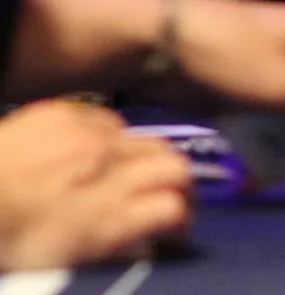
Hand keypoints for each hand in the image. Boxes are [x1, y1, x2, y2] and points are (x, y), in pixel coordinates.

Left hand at [0, 102, 191, 269]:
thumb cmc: (7, 236)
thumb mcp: (66, 254)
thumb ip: (119, 236)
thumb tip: (158, 229)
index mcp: (100, 219)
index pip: (174, 208)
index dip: (183, 218)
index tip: (177, 226)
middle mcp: (101, 171)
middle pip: (175, 167)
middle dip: (181, 186)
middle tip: (171, 198)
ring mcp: (85, 138)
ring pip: (150, 141)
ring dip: (149, 160)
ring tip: (129, 175)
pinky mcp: (64, 113)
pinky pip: (113, 121)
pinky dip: (114, 137)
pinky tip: (95, 153)